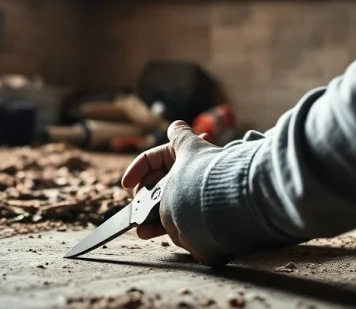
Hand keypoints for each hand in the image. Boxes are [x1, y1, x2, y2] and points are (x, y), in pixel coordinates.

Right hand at [121, 121, 222, 264]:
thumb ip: (179, 137)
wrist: (229, 204)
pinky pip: (171, 218)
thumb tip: (175, 125)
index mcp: (183, 154)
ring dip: (148, 213)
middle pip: (154, 182)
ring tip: (140, 227)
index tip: (126, 184)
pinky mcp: (192, 214)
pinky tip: (147, 231)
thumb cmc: (204, 174)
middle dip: (143, 195)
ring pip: (161, 202)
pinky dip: (159, 224)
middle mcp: (185, 173)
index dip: (137, 170)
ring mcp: (188, 194)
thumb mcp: (189, 149)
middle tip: (136, 206)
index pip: (152, 159)